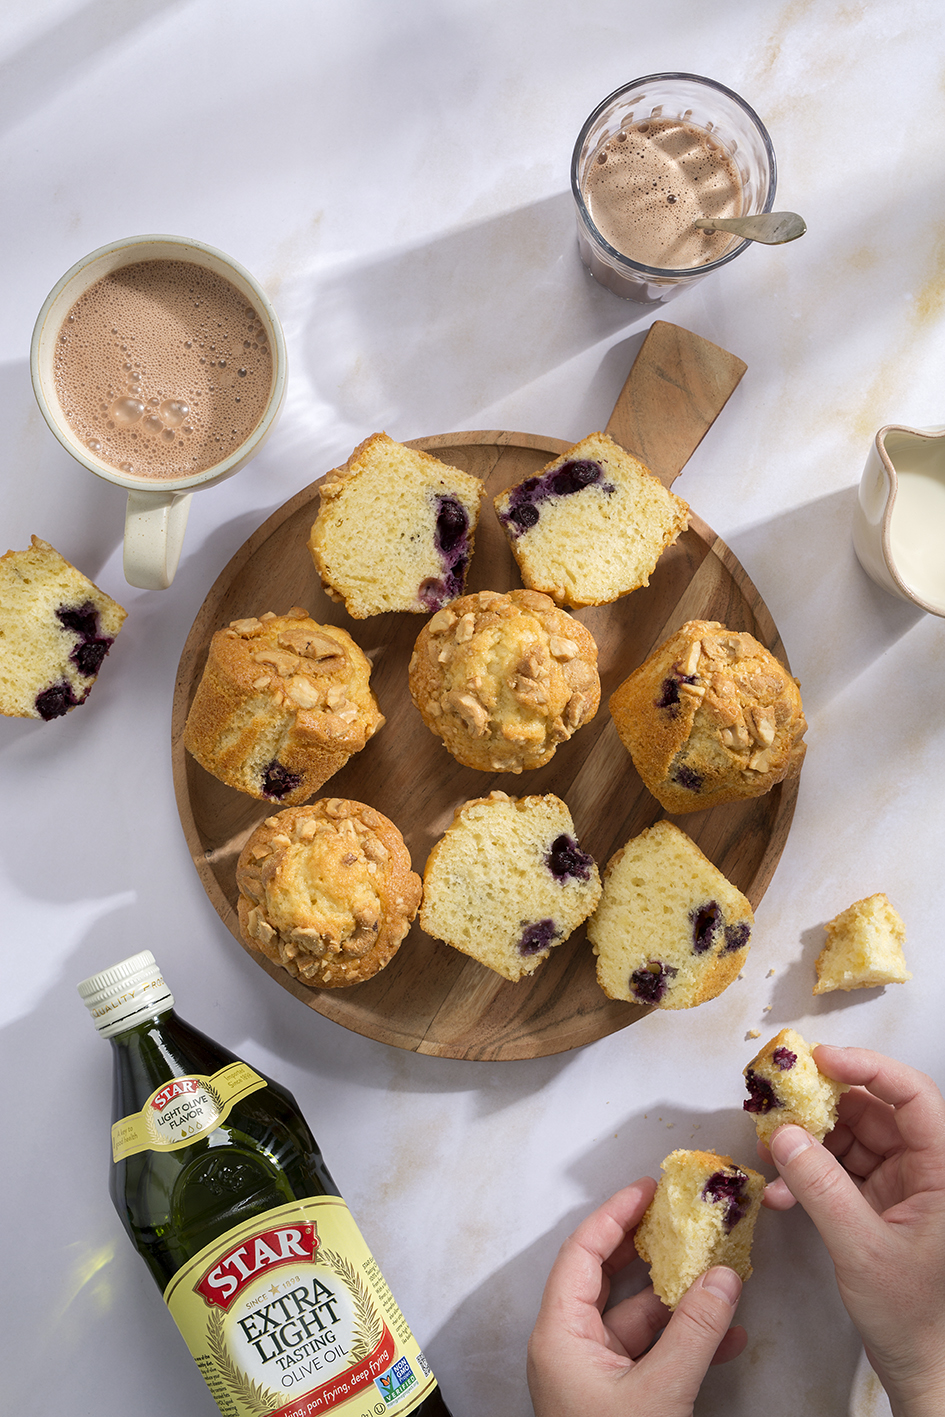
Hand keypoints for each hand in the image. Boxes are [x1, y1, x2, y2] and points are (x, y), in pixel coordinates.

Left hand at [527, 1180, 745, 1416]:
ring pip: (635, 1316)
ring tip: (714, 1272)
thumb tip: (723, 1277)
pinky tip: (726, 1336)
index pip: (581, 1252)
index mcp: (559, 1334)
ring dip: (676, 1299)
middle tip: (675, 1217)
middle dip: (646, 1246)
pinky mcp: (616, 1397)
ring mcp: (593, 1372)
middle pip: (605, 1276)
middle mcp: (569, 1346)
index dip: (614, 1215)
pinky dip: (683, 1341)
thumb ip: (694, 1331)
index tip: (648, 1190)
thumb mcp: (659, 1390)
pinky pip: (650, 1353)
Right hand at [762, 1046, 944, 1416]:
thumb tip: (784, 1136)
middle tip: (777, 1101)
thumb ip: (821, 1189)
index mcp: (944, 1173)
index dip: (868, 1067)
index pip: (913, 1096)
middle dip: (822, 1105)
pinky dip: (808, 1174)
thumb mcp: (862, 1249)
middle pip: (874, 1111)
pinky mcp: (881, 1203)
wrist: (920, 1369)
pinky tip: (782, 1191)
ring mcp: (904, 1186)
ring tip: (770, 1151)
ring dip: (808, 1143)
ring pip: (851, 1137)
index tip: (821, 1058)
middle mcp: (927, 1171)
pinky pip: (840, 1169)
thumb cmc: (913, 1317)